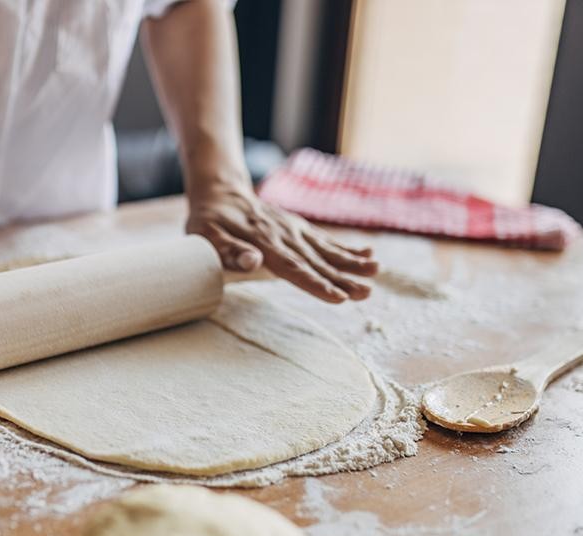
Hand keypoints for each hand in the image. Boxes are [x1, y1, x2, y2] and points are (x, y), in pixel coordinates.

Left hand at [186, 182, 377, 302]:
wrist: (219, 191)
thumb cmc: (208, 222)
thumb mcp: (206, 237)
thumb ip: (228, 251)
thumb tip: (253, 262)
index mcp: (263, 244)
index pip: (293, 268)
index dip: (316, 284)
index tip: (338, 297)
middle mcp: (284, 236)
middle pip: (316, 262)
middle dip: (343, 278)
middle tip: (366, 293)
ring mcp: (294, 231)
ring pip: (326, 250)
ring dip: (352, 262)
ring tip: (376, 272)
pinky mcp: (298, 228)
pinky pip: (325, 240)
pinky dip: (347, 248)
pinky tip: (369, 254)